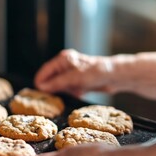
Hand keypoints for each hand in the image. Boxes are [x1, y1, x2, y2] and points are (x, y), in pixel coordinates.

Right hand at [35, 49, 155, 99]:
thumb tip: (41, 87)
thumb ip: (57, 82)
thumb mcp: (75, 78)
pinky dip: (73, 93)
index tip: (40, 95)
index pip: (44, 72)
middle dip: (55, 90)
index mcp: (63, 60)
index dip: (41, 83)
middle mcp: (65, 65)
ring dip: (66, 92)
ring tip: (76, 91)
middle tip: (62, 95)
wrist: (115, 76)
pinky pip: (69, 90)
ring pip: (60, 87)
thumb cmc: (97, 72)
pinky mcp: (78, 81)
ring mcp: (71, 74)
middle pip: (51, 80)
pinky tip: (81, 92)